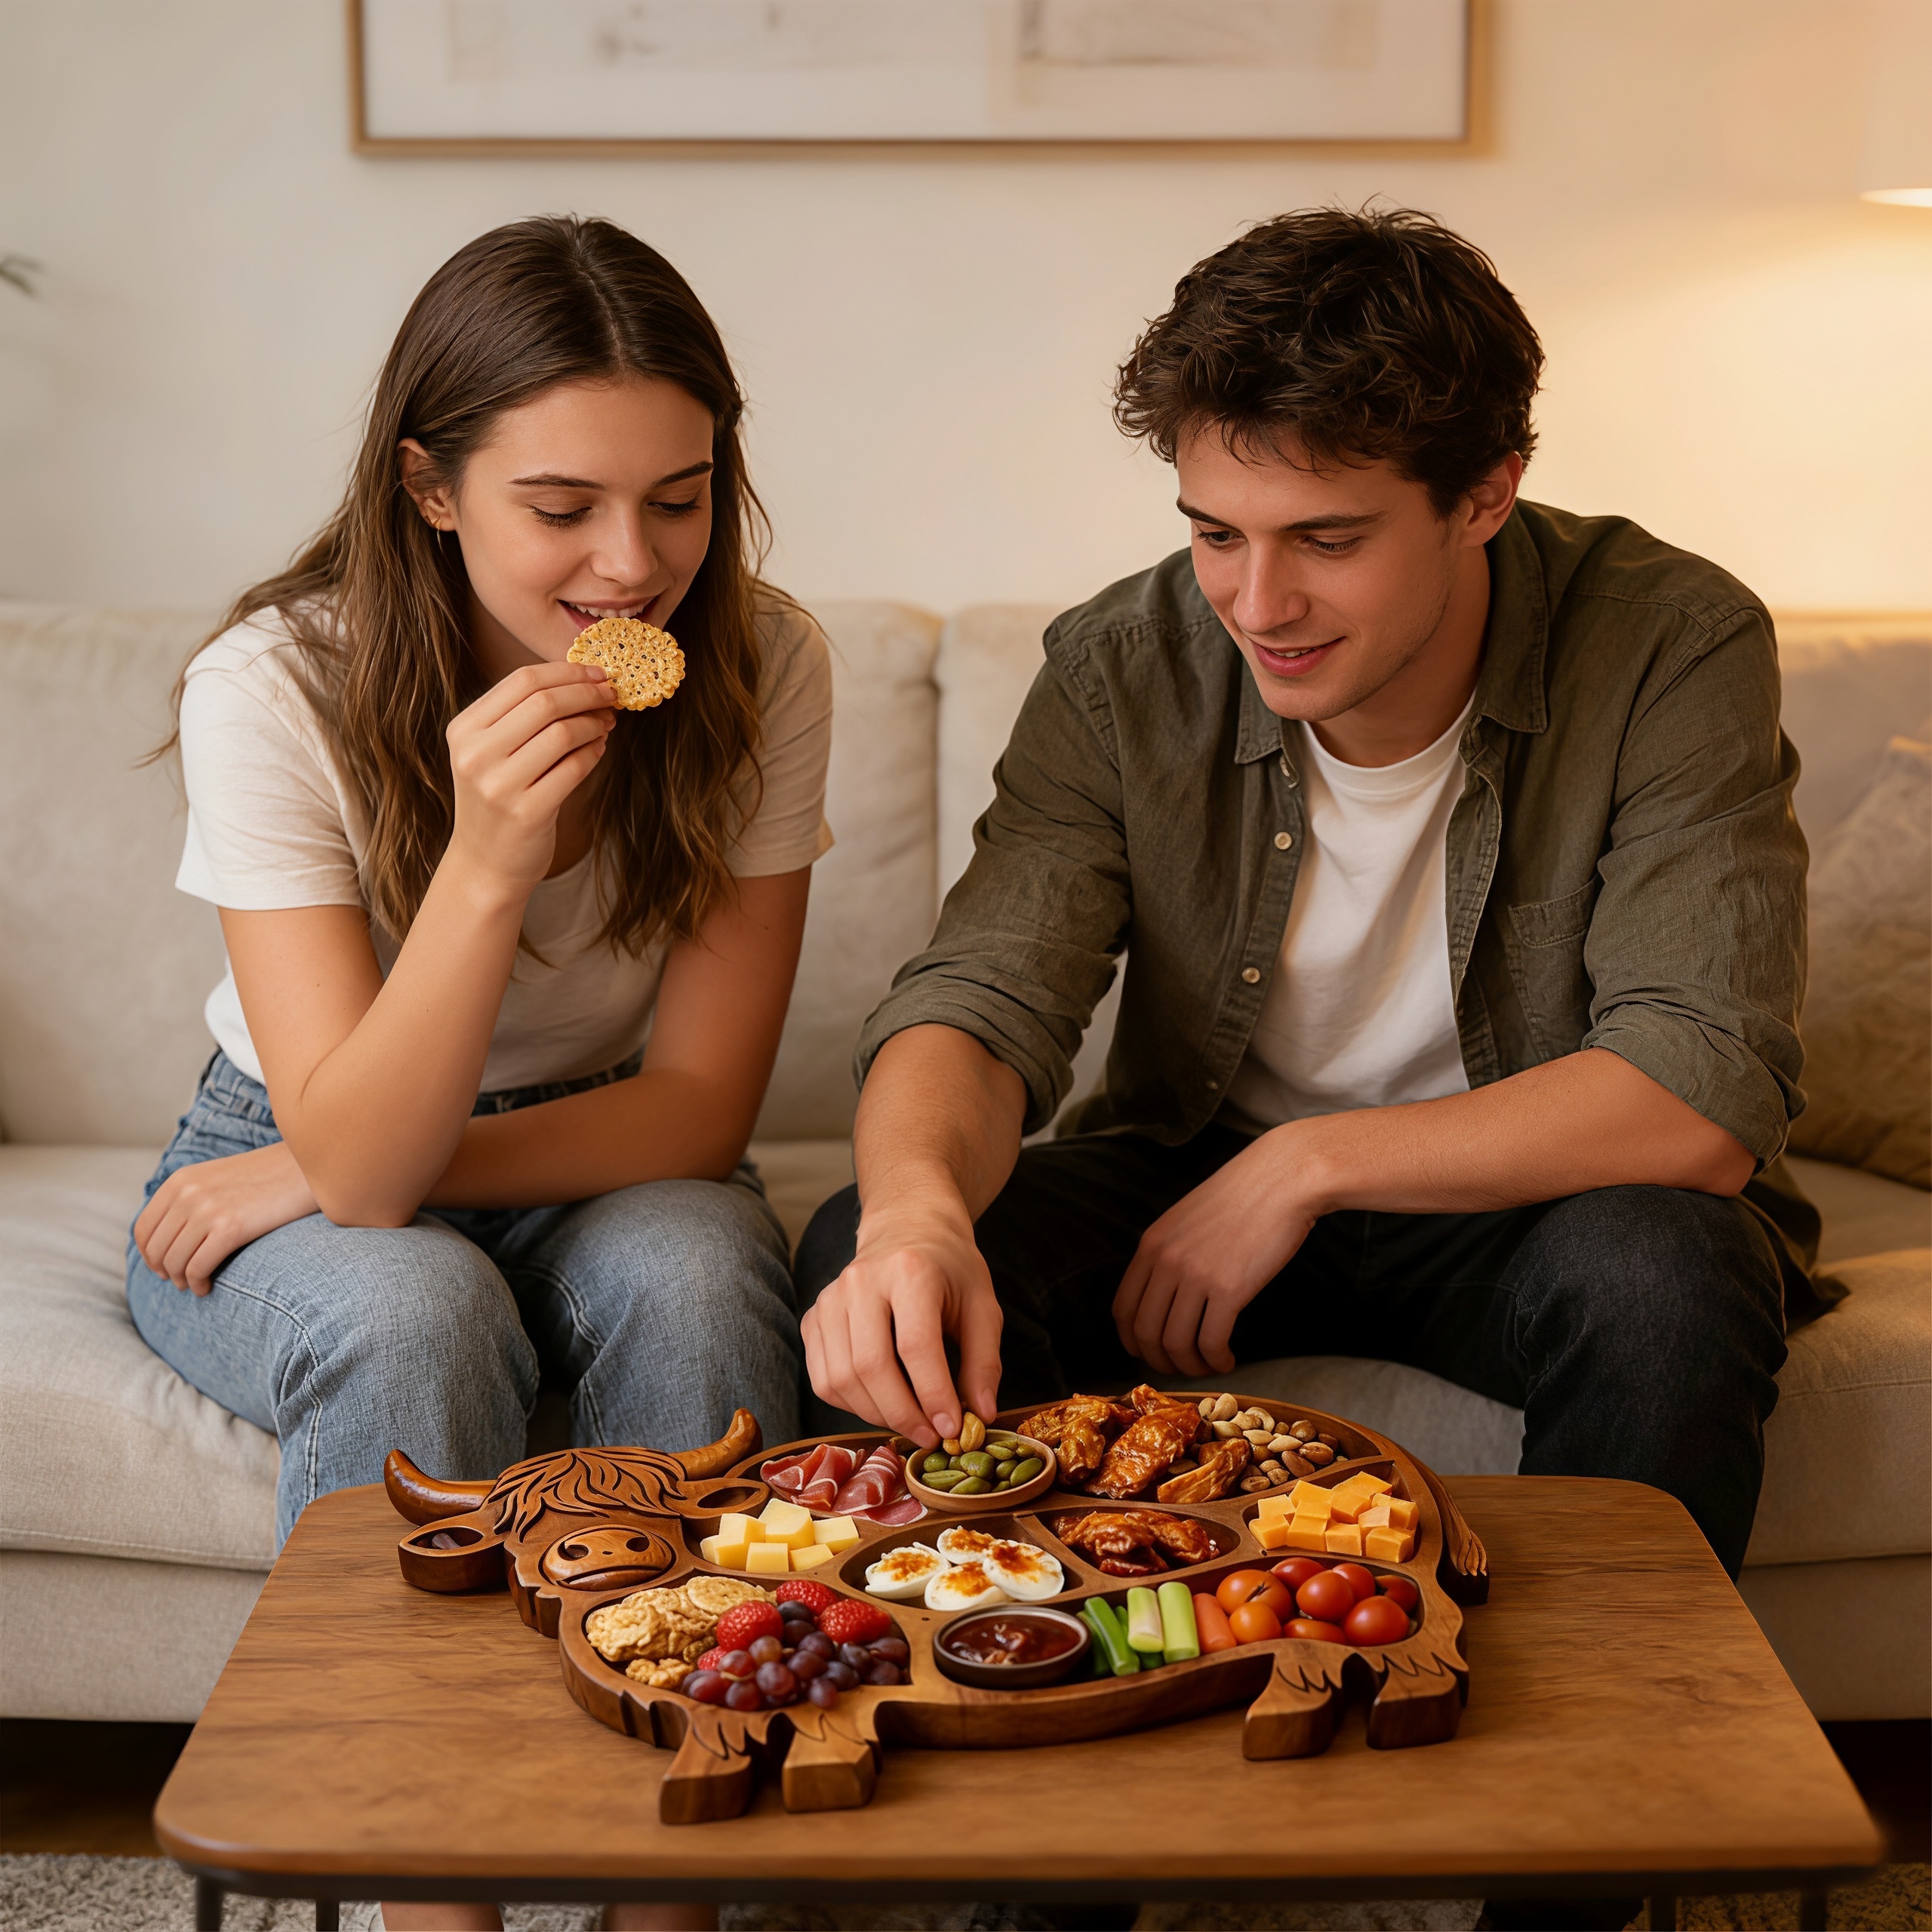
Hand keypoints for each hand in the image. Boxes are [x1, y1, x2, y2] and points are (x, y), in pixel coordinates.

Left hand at [133, 1140, 317, 1295]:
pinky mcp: (231, 1228)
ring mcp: (207, 1210)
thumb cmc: (268, 1177)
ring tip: (196, 1285)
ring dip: (182, 1281)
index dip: (149, 1255)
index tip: (162, 1267)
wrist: (308, 1167)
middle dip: (165, 1272)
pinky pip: (198, 1268)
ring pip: (175, 1262)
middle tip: (180, 1281)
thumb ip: (189, 1199)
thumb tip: (168, 1238)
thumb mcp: (217, 1178)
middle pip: (156, 1249)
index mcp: (180, 1180)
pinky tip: (207, 1287)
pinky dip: (198, 1283)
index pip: (144, 1228)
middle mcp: (187, 1193)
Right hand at [444, 661, 616, 895]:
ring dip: (594, 723)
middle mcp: (476, 754)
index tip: (596, 672)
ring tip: (606, 723)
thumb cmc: (497, 799)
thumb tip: (583, 680)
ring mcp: (499, 785)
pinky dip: (594, 753)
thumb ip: (522, 716)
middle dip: (587, 693)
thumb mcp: (491, 752)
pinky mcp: (527, 812)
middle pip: (544, 702)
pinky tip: (599, 748)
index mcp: (464, 730)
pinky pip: (574, 768)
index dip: (566, 671)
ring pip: (563, 733)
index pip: (521, 680)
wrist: (486, 863)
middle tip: (611, 694)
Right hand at [802, 1206, 1003, 1448]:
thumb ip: (984, 1361)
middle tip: (931, 1436)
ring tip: (911, 1421)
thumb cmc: (949, 1270)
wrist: (907, 1228)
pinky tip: (882, 1402)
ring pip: (840, 1379)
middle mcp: (861, 1281)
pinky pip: (823, 1379)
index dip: (933, 1394)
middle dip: (902, 1414)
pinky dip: (852, 1404)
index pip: (915, 1345)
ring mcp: (829, 1298)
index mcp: (910, 1270)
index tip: (952, 1427)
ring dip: (876, 1414)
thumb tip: (981, 1416)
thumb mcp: (982, 1306)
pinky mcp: (812, 1317)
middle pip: (870, 1366)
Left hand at [1112, 1126, 1324, 1376]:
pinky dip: (1217, 1360)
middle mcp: (1166, 1261)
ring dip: (1191, 1365)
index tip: (1148, 1352)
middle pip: (1145, 1333)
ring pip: (1176, 1343)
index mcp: (1152, 1243)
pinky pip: (1211, 1342)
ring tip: (1209, 1365)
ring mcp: (1196, 1275)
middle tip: (1181, 1368)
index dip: (1132, 1340)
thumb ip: (1171, 1251)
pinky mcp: (1230, 1289)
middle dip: (1160, 1361)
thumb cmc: (1243, 1195)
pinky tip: (1228, 1359)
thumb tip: (1166, 1293)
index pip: (1123, 1308)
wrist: (1283, 1178)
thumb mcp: (1188, 1217)